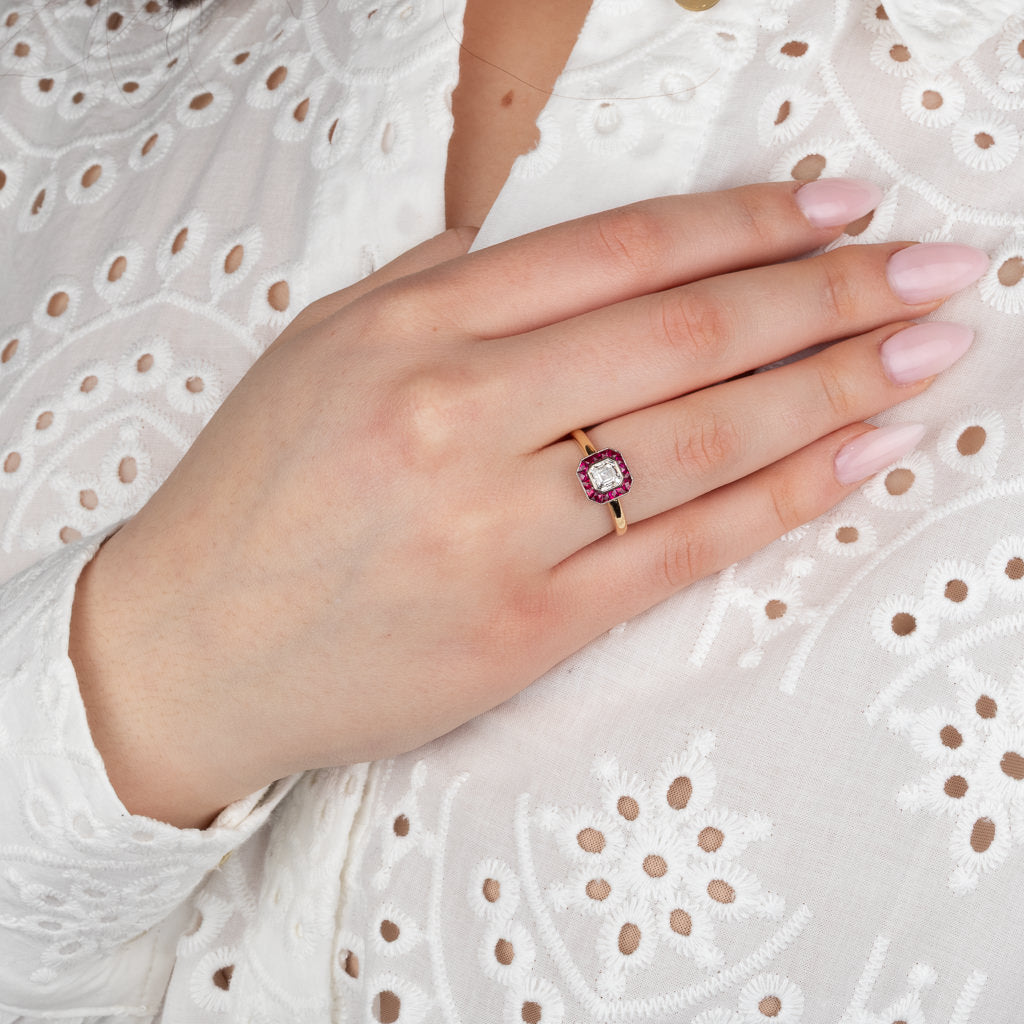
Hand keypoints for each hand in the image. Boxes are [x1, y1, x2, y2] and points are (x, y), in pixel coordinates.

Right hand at [69, 181, 984, 827]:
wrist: (192, 648)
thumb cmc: (254, 496)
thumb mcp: (322, 351)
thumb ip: (439, 287)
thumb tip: (556, 250)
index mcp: (414, 329)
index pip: (625, 251)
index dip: (750, 221)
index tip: (838, 208)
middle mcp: (461, 413)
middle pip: (689, 334)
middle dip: (831, 294)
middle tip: (930, 271)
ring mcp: (499, 525)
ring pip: (706, 437)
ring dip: (835, 384)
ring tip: (927, 350)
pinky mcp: (527, 625)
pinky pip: (684, 549)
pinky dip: (785, 496)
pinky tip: (858, 453)